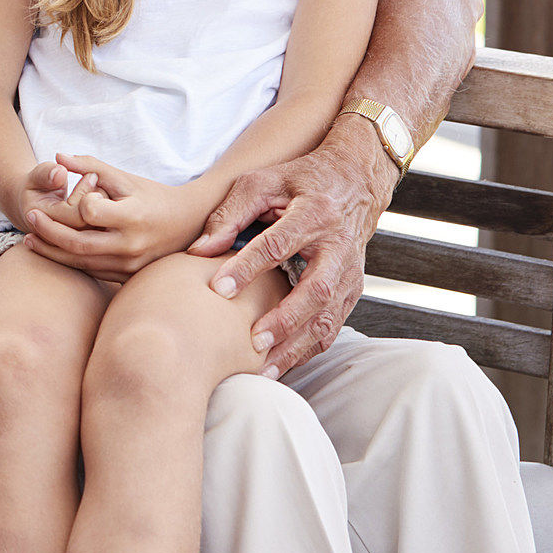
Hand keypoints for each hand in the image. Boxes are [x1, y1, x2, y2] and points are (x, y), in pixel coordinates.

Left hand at [20, 154, 202, 280]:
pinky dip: (70, 262)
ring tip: (31, 238)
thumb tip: (56, 156)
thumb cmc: (152, 195)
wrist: (187, 224)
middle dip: (48, 232)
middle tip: (28, 219)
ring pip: (82, 263)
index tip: (70, 196)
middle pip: (78, 244)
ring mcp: (130, 265)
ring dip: (52, 252)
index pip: (92, 213)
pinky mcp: (128, 277)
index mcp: (134, 215)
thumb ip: (90, 166)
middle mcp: (132, 244)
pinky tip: (53, 251)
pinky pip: (93, 272)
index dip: (78, 203)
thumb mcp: (124, 177)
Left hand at [194, 121, 395, 377]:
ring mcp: (350, 272)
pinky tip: (281, 366)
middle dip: (285, 319)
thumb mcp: (262, 183)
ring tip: (265, 370)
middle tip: (252, 342)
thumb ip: (229, 214)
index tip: (218, 289)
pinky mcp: (352, 291)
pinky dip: (307, 350)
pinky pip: (332, 327)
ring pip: (329, 317)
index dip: (248, 266)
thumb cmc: (298, 182)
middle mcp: (338, 246)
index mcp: (314, 212)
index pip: (279, 243)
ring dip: (297, 346)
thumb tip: (197, 252)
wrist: (354, 182)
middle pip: (316, 289)